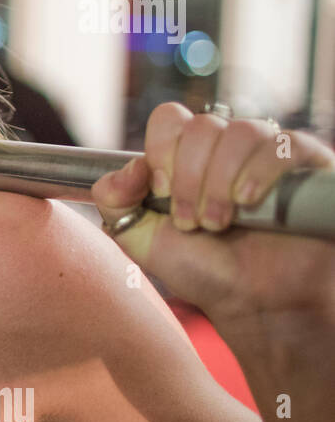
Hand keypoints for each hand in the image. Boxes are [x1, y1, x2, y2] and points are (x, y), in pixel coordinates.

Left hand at [91, 102, 334, 348]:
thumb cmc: (201, 268)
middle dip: (189, 178)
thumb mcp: (139, 236)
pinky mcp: (307, 165)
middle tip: (192, 222)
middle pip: (203, 126)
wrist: (252, 302)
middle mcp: (228, 147)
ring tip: (218, 223)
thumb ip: (114, 199)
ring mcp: (268, 154)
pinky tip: (249, 201)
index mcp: (188, 155)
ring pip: (241, 132)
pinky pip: (285, 144)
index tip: (162, 194)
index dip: (162, 152)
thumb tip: (130, 167)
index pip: (170, 118)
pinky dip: (260, 171)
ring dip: (220, 182)